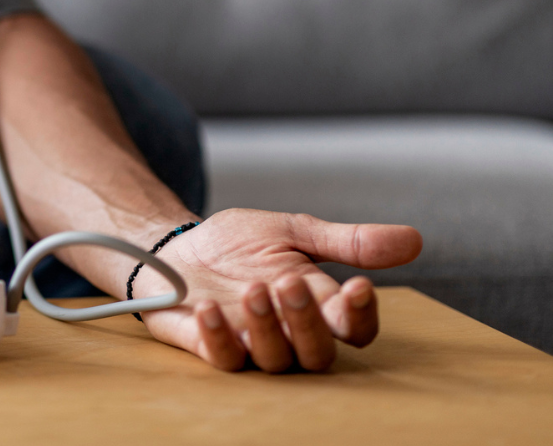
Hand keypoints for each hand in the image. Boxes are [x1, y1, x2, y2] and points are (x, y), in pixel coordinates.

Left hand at [130, 208, 422, 371]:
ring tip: (252, 290)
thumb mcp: (293, 231)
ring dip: (267, 327)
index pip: (355, 329)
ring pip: (275, 361)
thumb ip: (347, 241)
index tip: (358, 287)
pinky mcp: (210, 346)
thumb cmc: (239, 243)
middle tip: (290, 282)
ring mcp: (250, 344)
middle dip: (308, 321)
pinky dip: (218, 338)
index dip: (361, 315)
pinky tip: (208, 310)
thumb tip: (414, 240)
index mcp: (318, 306)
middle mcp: (289, 333)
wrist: (177, 244)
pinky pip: (223, 359)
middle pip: (319, 353)